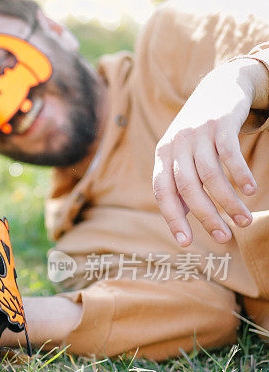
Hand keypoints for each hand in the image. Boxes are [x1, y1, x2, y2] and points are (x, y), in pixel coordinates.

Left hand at [152, 59, 260, 246]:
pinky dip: (240, 175)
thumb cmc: (198, 133)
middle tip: (223, 237)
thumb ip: (180, 185)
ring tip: (244, 221)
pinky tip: (250, 191)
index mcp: (162, 156)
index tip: (186, 243)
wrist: (218, 87)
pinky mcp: (220, 124)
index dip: (172, 218)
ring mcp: (198, 133)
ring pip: (211, 175)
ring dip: (228, 202)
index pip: (162, 192)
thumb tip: (181, 221)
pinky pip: (230, 154)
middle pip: (187, 187)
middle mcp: (176, 144)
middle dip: (206, 216)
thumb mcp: (182, 155)